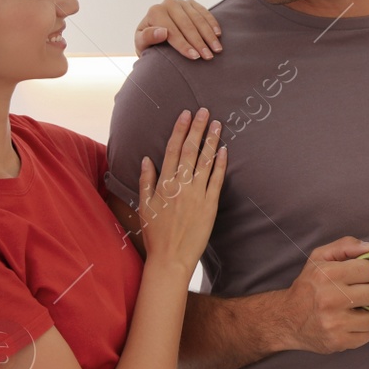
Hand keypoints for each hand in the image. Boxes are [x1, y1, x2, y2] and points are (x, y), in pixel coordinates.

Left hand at [136, 0, 222, 58]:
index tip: (195, 57)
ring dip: (209, 35)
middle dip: (199, 42)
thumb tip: (162, 32)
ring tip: (217, 49)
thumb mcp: (142, 44)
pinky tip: (218, 35)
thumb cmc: (148, 43)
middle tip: (208, 57)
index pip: (172, 31)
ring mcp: (181, 2)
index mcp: (155, 12)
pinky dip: (212, 23)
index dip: (184, 45)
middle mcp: (168, 3)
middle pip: (187, 25)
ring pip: (198, 19)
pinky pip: (205, 12)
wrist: (155, 34)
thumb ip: (148, 38)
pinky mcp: (192, 4)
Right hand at [138, 108, 225, 271]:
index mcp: (163, 184)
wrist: (171, 258)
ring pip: (205, 162)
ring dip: (212, 141)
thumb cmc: (155, 234)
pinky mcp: (210, 205)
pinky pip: (217, 180)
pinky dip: (221, 164)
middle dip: (198, 129)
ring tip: (218, 124)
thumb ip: (146, 180)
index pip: (172, 150)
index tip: (186, 114)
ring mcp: (196, 194)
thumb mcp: (144, 206)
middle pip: (190, 150)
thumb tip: (146, 159)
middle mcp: (180, 185)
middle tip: (205, 111)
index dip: (180, 130)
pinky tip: (225, 150)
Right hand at [281, 237, 368, 353]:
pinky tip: (345, 325)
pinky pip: (366, 336)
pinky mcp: (337, 342)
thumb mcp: (320, 258)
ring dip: (364, 315)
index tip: (356, 278)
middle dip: (366, 294)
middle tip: (352, 296)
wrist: (285, 319)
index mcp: (327, 274)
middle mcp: (330, 298)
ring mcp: (334, 323)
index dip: (366, 273)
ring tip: (348, 312)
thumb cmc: (307, 286)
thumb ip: (346, 246)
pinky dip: (358, 332)